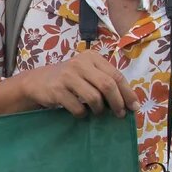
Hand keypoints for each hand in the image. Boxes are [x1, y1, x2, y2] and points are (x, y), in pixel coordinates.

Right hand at [19, 51, 138, 117]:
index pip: (116, 75)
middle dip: (117, 103)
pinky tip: (81, 113)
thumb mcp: (86, 72)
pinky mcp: (57, 90)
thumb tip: (128, 102)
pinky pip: (78, 107)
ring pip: (94, 97)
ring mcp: (67, 76)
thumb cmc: (68, 79)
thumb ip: (104, 80)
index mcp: (91, 57)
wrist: (37, 81)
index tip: (134, 107)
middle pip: (108, 85)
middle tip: (120, 114)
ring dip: (99, 110)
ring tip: (98, 113)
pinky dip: (82, 114)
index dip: (127, 93)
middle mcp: (80, 63)